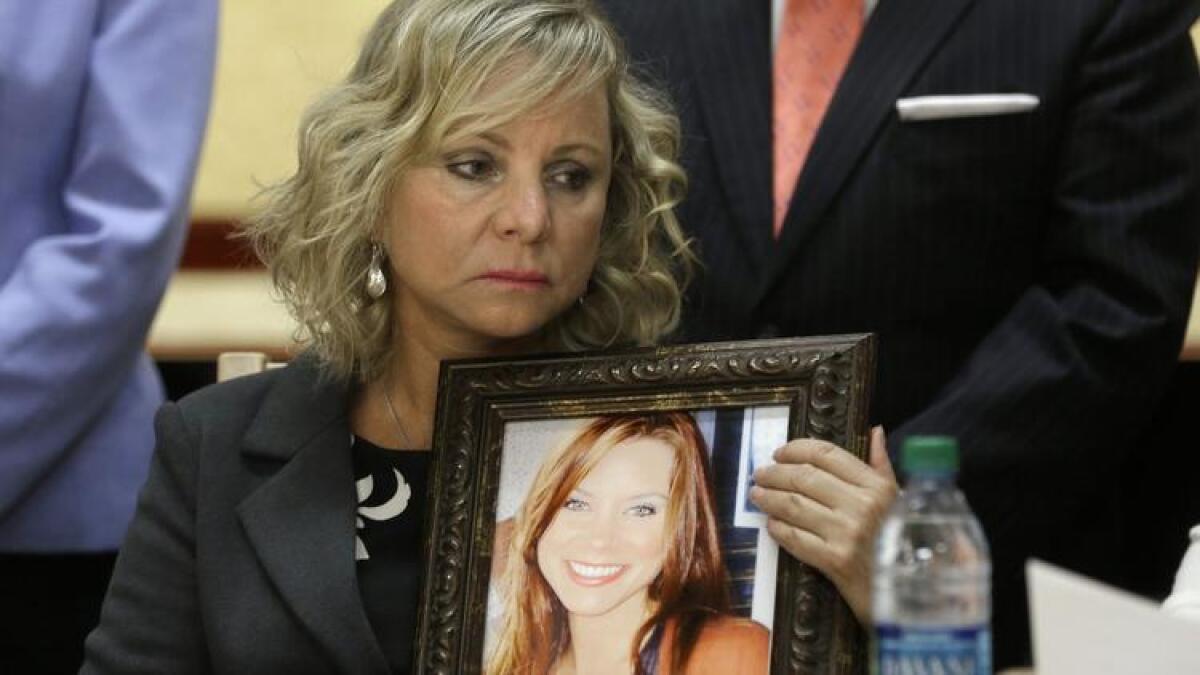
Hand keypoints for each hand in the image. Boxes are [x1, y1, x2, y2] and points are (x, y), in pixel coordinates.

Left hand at [749, 426, 896, 624]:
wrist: (908, 592)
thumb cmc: (901, 542)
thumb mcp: (898, 499)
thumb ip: (882, 464)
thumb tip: (875, 431)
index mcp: (876, 486)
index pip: (827, 454)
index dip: (797, 449)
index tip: (779, 452)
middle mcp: (861, 505)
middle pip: (804, 477)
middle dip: (775, 473)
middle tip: (759, 474)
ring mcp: (846, 533)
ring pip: (794, 505)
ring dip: (769, 497)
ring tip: (756, 494)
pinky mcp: (834, 561)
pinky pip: (795, 537)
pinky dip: (778, 528)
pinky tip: (771, 524)